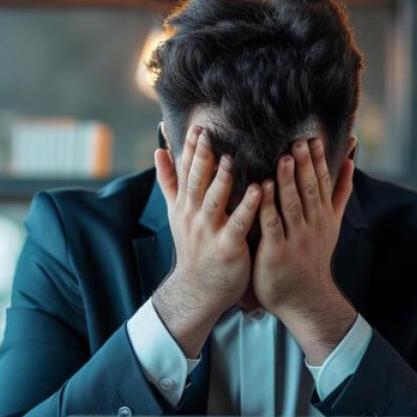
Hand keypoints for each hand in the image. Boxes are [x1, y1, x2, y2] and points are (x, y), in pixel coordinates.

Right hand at [152, 126, 261, 357]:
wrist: (198, 290)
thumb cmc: (194, 248)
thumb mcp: (177, 213)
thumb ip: (170, 181)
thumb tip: (159, 151)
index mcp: (185, 204)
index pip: (185, 171)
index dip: (189, 149)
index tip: (196, 127)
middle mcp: (194, 215)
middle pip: (196, 181)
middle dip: (201, 157)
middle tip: (207, 132)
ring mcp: (209, 231)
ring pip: (215, 200)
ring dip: (221, 179)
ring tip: (230, 158)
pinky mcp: (227, 247)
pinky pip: (238, 224)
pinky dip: (247, 207)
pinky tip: (257, 190)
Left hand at [253, 138, 356, 364]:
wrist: (306, 299)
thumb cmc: (313, 258)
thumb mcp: (332, 224)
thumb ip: (340, 192)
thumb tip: (350, 161)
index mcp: (325, 216)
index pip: (324, 183)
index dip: (319, 161)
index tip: (313, 138)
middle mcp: (313, 225)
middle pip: (310, 190)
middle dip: (305, 165)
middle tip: (299, 141)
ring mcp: (296, 239)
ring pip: (292, 204)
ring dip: (289, 181)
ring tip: (284, 157)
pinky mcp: (277, 252)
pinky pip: (272, 225)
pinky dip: (268, 207)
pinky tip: (262, 189)